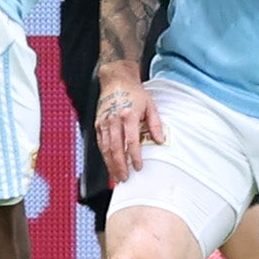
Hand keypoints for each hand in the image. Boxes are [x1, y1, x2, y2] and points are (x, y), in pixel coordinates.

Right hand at [96, 67, 165, 181]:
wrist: (116, 80)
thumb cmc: (135, 93)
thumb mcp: (150, 105)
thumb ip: (155, 124)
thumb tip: (160, 141)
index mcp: (128, 115)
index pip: (131, 141)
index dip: (134, 156)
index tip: (139, 167)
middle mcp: (114, 119)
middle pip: (116, 148)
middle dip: (119, 165)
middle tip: (125, 178)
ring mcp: (104, 122)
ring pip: (106, 148)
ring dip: (110, 164)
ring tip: (116, 176)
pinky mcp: (98, 124)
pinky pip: (100, 143)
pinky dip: (104, 156)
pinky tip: (109, 164)